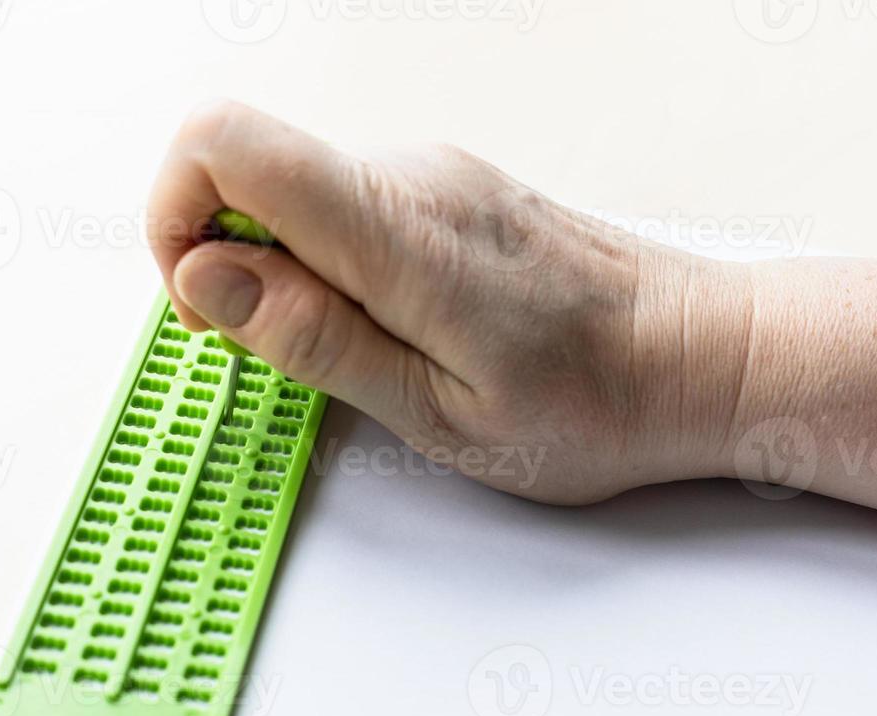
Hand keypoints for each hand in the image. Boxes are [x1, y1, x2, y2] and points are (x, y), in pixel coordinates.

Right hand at [148, 101, 752, 503]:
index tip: (204, 307)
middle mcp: (414, 176)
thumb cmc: (596, 404)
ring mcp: (440, 175)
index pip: (223, 142)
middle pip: (250, 170)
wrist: (704, 356)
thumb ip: (315, 339)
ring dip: (294, 273)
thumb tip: (207, 279)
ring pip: (301, 194)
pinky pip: (354, 207)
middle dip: (235, 266)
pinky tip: (405, 329)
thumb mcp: (439, 413)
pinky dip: (341, 265)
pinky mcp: (457, 191)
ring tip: (375, 355)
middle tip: (303, 357)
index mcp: (399, 230)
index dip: (172, 217)